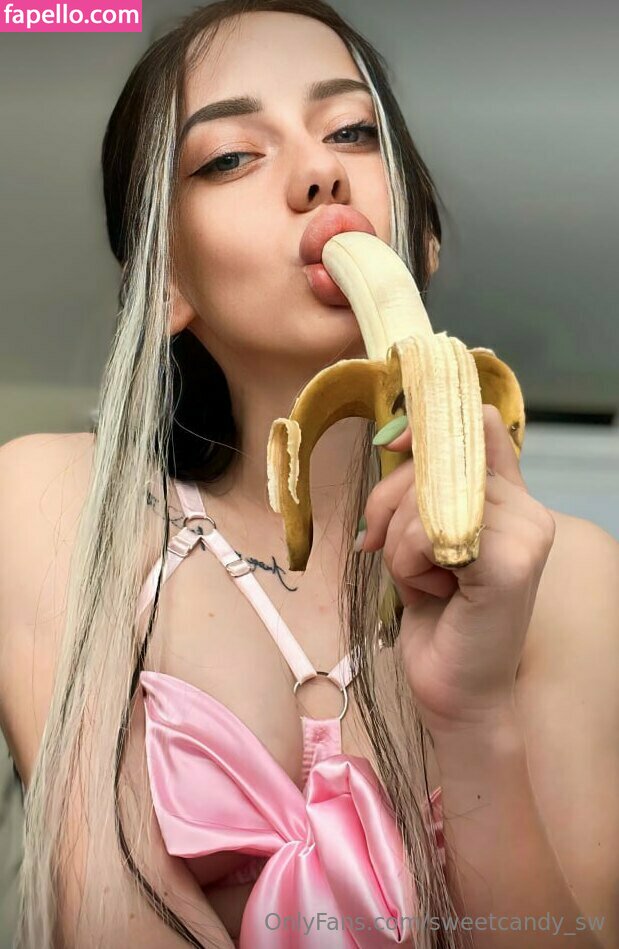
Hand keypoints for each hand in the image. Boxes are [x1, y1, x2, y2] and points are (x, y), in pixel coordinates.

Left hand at [360, 404, 555, 734]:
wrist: (456, 693)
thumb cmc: (436, 619)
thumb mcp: (421, 539)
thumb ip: (421, 488)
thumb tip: (394, 437)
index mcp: (509, 497)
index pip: (478, 423)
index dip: (429, 424)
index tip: (392, 443)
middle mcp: (527, 507)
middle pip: (433, 460)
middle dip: (389, 505)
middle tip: (392, 553)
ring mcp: (526, 532)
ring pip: (424, 498)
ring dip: (398, 546)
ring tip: (424, 582)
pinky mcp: (512, 561)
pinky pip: (428, 531)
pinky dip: (408, 564)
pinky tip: (433, 594)